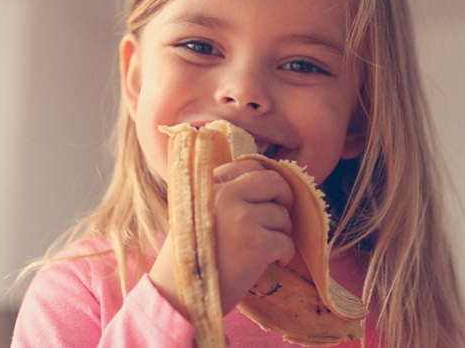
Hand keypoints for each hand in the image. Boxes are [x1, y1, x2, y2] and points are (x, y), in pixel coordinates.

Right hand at [149, 159, 294, 315]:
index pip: (249, 166)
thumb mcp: (195, 214)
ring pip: (282, 215)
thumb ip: (223, 196)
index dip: (266, 182)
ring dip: (282, 233)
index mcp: (209, 186)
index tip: (268, 198)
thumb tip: (263, 184)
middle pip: (273, 182)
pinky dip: (285, 254)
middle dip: (284, 198)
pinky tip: (274, 263)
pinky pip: (286, 241)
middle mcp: (225, 196)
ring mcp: (242, 218)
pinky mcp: (257, 243)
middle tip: (281, 217)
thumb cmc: (190, 259)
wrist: (178, 299)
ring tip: (268, 248)